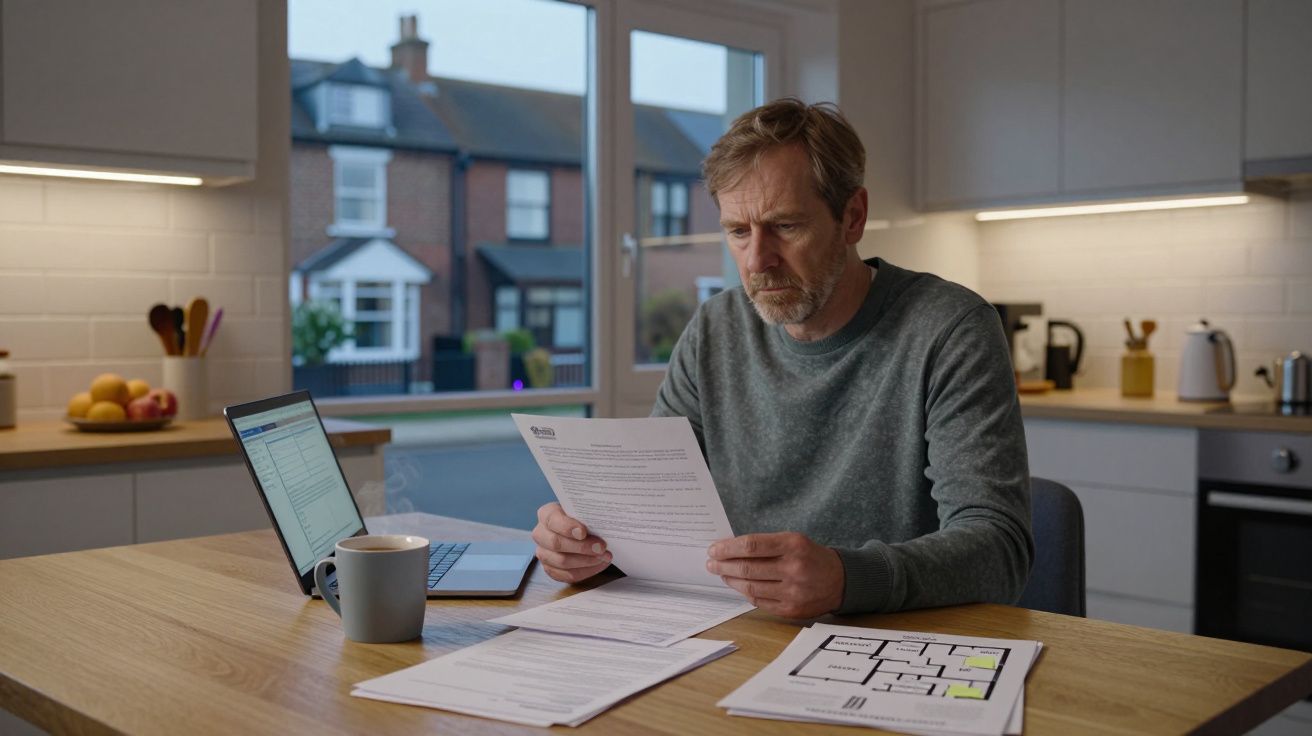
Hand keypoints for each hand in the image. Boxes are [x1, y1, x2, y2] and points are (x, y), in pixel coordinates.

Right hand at [531, 502, 611, 583]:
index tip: (583, 532)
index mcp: (547, 514)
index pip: (552, 520)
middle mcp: (541, 534)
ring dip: (586, 561)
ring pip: (562, 562)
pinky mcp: (551, 569)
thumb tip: (604, 519)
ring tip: (604, 556)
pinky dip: (586, 571)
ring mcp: (544, 553)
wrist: (579, 530)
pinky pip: (567, 575)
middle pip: (556, 543)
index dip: (567, 527)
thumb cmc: (582, 518)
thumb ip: (588, 513)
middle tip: (601, 547)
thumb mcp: (583, 510)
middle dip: (581, 547)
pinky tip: (599, 564)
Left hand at [706, 532, 844, 618]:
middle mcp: (794, 568)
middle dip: (723, 565)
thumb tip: (729, 548)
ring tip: (722, 573)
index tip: (714, 549)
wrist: (840, 580)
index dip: (728, 548)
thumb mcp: (793, 541)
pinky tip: (739, 586)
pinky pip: (759, 602)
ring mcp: (793, 592)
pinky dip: (745, 593)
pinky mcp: (791, 609)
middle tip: (711, 562)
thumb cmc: (810, 557)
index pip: (752, 545)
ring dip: (731, 580)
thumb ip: (765, 544)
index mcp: (793, 545)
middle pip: (748, 568)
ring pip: (750, 587)